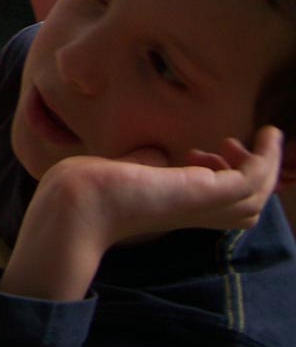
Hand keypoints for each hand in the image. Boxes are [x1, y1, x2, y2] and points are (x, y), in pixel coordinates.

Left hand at [49, 128, 283, 245]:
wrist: (77, 202)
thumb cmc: (93, 186)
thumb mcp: (131, 170)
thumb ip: (151, 162)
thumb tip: (159, 153)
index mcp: (176, 208)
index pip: (221, 208)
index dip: (227, 179)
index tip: (202, 153)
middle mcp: (193, 212)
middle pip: (247, 206)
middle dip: (251, 173)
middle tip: (230, 146)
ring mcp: (202, 205)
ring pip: (257, 195)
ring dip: (265, 164)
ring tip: (255, 138)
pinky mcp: (205, 192)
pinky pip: (256, 179)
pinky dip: (268, 158)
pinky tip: (265, 134)